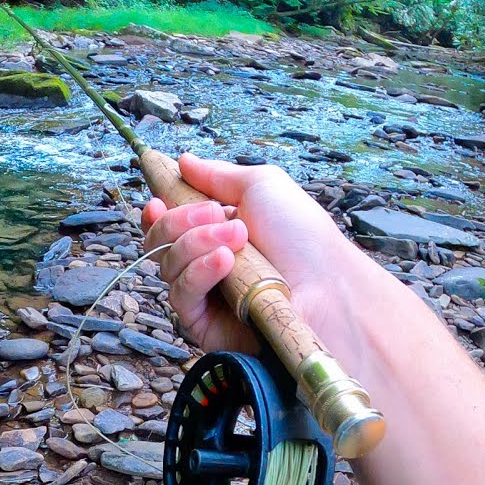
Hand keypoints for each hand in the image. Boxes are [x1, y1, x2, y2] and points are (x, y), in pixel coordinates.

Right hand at [140, 153, 362, 353]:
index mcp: (215, 232)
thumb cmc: (302, 237)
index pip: (167, 224)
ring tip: (237, 240)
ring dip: (196, 243)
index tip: (157, 202)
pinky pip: (180, 294)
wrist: (327, 285)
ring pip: (167, 264)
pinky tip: (224, 261)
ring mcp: (203, 295)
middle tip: (218, 215)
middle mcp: (205, 262)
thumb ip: (217, 174)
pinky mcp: (202, 324)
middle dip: (181, 221)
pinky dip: (198, 272)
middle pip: (159, 241)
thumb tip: (183, 161)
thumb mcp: (262, 186)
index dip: (157, 213)